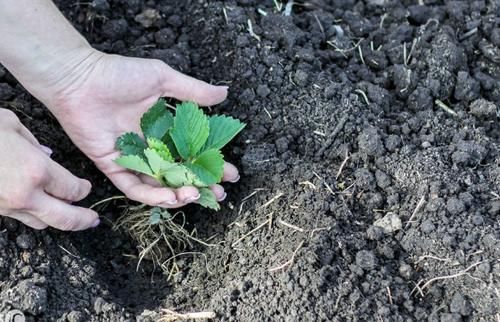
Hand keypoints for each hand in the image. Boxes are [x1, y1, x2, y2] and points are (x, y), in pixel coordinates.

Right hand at [0, 109, 98, 229]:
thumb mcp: (11, 124)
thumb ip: (35, 143)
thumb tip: (48, 156)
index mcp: (36, 170)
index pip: (72, 189)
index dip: (83, 190)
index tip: (86, 188)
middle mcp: (25, 194)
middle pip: (64, 218)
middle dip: (82, 220)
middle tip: (93, 220)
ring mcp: (5, 206)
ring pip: (40, 223)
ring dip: (56, 219)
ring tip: (67, 213)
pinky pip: (18, 217)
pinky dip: (31, 214)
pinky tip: (35, 205)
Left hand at [43, 50, 238, 207]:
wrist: (80, 78)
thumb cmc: (120, 75)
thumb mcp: (163, 79)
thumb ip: (193, 91)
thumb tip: (224, 93)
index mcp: (165, 129)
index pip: (193, 153)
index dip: (211, 164)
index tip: (230, 172)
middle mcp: (151, 148)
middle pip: (180, 174)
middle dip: (201, 186)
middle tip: (219, 193)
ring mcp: (133, 160)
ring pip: (160, 186)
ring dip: (179, 195)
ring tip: (196, 196)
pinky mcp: (115, 167)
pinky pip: (134, 188)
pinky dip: (152, 196)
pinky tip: (170, 198)